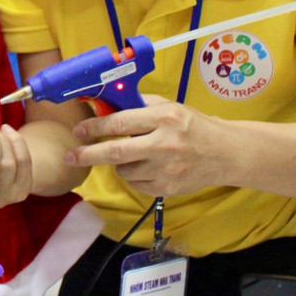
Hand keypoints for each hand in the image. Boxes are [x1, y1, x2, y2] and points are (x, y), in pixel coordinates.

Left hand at [64, 95, 227, 196]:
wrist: (225, 153)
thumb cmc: (194, 126)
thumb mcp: (171, 107)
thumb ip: (140, 107)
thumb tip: (106, 107)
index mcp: (165, 118)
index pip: (121, 123)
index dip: (95, 127)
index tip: (79, 130)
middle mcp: (165, 145)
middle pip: (115, 153)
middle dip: (87, 154)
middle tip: (70, 156)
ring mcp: (166, 170)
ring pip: (123, 170)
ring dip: (118, 163)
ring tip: (134, 154)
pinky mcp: (168, 188)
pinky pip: (136, 184)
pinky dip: (134, 175)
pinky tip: (147, 166)